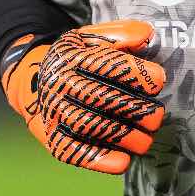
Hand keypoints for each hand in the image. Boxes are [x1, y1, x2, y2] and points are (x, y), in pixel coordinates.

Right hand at [1, 20, 164, 173]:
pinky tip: (124, 161)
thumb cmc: (75, 61)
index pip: (106, 64)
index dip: (135, 73)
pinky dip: (100, 159)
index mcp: (71, 55)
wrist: (34, 83)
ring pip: (90, 126)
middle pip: (101, 97)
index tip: (159, 80)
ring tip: (146, 140)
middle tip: (157, 117)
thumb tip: (147, 34)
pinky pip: (74, 151)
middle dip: (135, 109)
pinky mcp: (51, 137)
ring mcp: (53, 111)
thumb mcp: (91, 39)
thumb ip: (121, 34)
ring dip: (123, 136)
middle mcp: (59, 82)